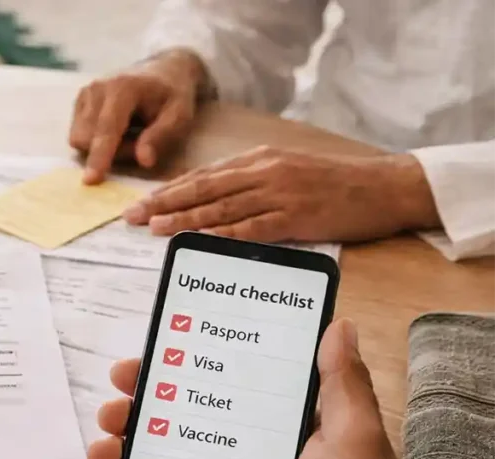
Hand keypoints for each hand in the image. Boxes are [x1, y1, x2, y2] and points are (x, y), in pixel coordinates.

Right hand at [70, 49, 210, 183]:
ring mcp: (85, 93)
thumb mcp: (179, 115)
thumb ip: (160, 136)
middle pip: (87, 138)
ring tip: (129, 136)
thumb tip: (143, 160)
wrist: (163, 70)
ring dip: (101, 148)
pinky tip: (117, 130)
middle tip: (139, 145)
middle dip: (110, 153)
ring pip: (79, 138)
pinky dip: (95, 140)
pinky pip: (78, 134)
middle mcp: (97, 88)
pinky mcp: (79, 101)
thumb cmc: (173, 95)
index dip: (99, 156)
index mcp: (123, 88)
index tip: (90, 180)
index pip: (107, 128)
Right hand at [87, 319, 430, 458]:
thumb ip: (342, 386)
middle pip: (169, 424)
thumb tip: (338, 327)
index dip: (174, 369)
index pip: (211, 390)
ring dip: (113, 449)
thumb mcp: (354, 442)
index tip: (145, 356)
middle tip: (117, 406)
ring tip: (104, 447)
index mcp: (268, 434)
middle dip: (131, 408)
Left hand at [123, 146, 441, 241]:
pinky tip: (201, 241)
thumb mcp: (287, 170)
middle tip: (132, 216)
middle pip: (204, 189)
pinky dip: (225, 234)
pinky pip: (254, 227)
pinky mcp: (297, 217)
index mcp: (259, 159)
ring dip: (186, 219)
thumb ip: (251, 181)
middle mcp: (264, 172)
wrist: (384, 186)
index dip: (170, 190)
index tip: (142, 202)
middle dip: (165, 203)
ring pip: (222, 208)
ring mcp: (280, 194)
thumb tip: (212, 200)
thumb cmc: (334, 183)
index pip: (204, 176)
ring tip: (155, 228)